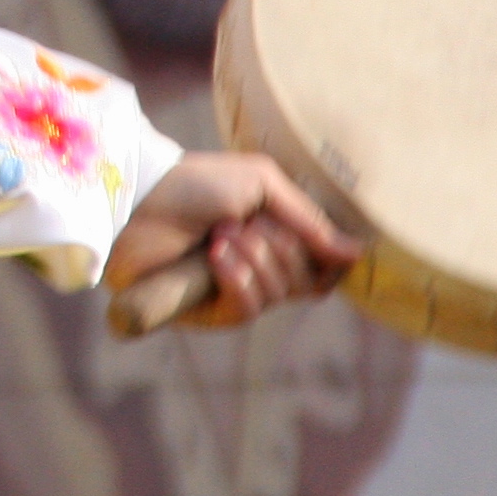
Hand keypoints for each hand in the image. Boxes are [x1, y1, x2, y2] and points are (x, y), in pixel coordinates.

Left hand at [105, 152, 358, 325]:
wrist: (140, 198)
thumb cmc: (196, 183)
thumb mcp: (261, 183)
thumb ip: (308, 219)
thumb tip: (356, 253)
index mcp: (274, 238)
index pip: (321, 268)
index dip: (325, 259)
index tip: (315, 241)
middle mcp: (258, 268)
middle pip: (305, 280)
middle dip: (281, 247)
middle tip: (245, 223)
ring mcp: (233, 292)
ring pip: (278, 294)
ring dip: (254, 259)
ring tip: (221, 235)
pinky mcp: (208, 312)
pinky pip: (248, 310)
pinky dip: (239, 280)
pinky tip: (216, 258)